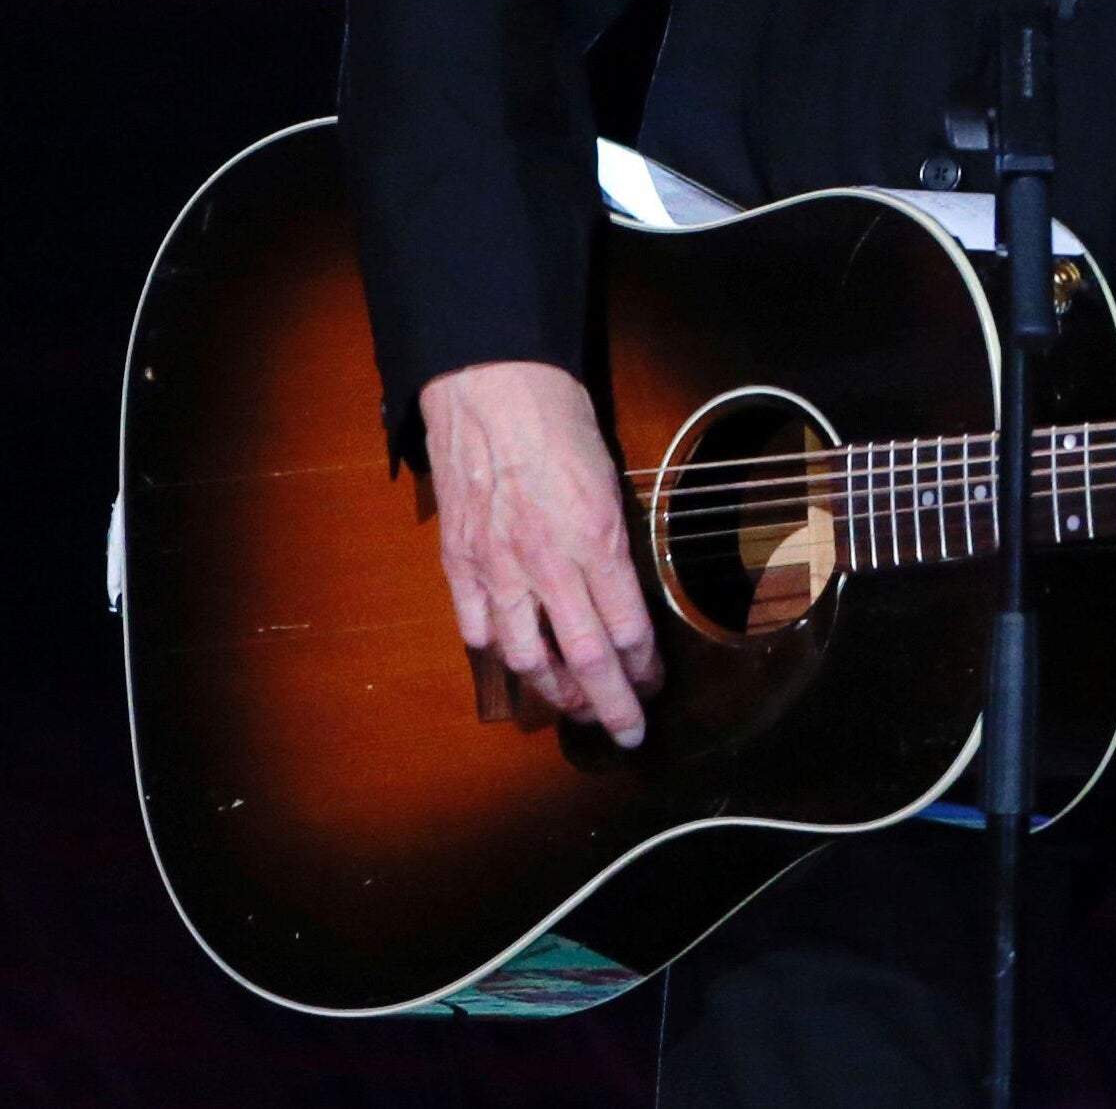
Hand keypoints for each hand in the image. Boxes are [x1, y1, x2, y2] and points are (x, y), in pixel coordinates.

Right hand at [420, 361, 663, 745]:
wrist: (490, 384)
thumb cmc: (559, 418)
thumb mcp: (610, 476)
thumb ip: (614, 539)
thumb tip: (623, 589)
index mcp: (597, 537)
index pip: (628, 627)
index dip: (644, 668)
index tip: (655, 686)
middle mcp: (548, 562)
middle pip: (585, 658)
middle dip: (612, 704)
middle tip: (629, 732)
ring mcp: (498, 566)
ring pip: (527, 655)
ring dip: (556, 691)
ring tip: (575, 706)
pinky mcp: (460, 560)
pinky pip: (478, 628)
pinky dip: (498, 654)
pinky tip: (515, 665)